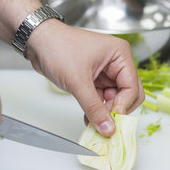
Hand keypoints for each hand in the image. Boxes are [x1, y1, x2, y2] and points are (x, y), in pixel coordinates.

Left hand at [26, 20, 143, 136]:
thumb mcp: (78, 81)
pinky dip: (96, 109)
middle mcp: (116, 62)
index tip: (113, 122)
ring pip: (113, 99)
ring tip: (95, 125)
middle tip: (106, 125)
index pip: (132, 87)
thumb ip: (94, 108)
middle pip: (127, 94)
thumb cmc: (58, 48)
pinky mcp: (93, 79)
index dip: (124, 106)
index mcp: (119, 55)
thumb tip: (108, 128)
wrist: (37, 41)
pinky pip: (101, 99)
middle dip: (116, 110)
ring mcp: (104, 71)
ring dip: (105, 112)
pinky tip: (89, 120)